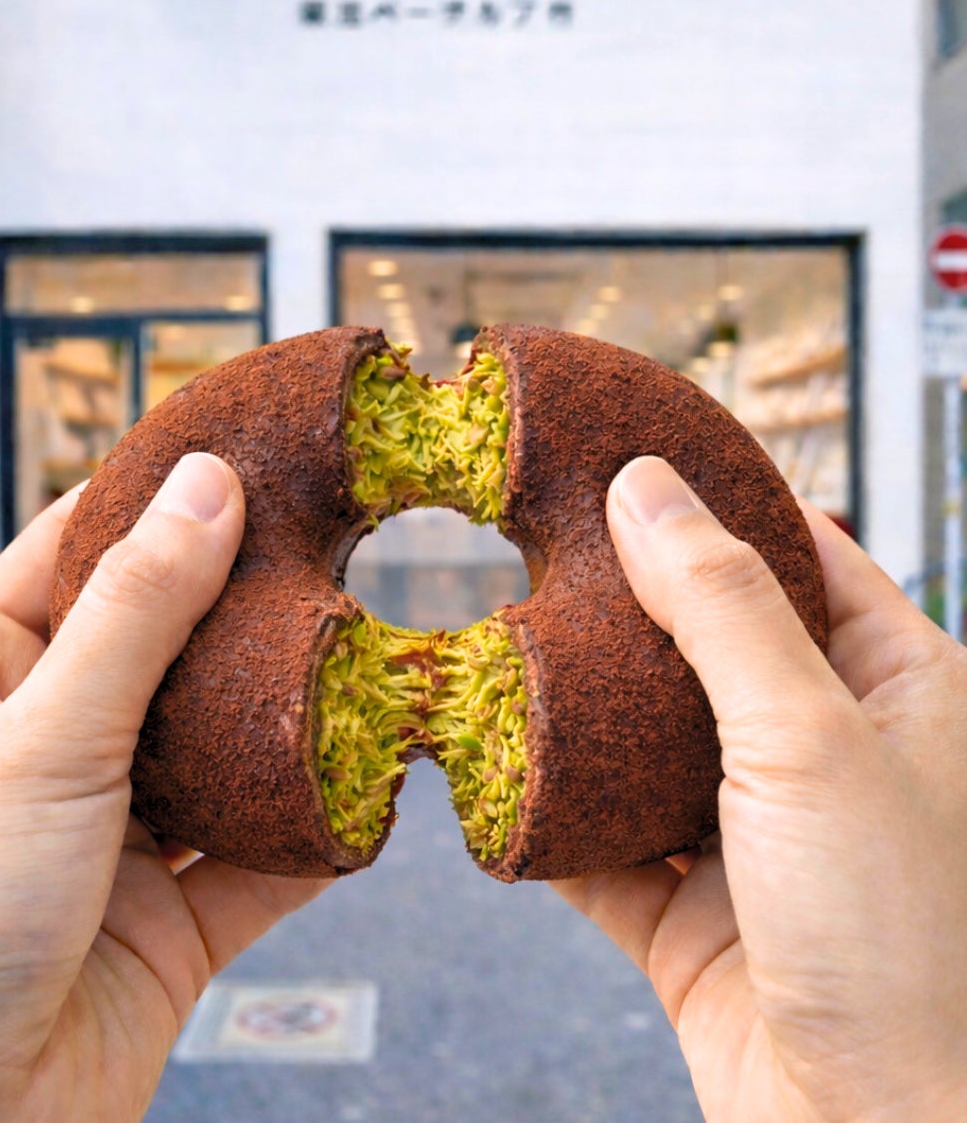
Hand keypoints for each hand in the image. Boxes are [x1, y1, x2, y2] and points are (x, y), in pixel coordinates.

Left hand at [0, 454, 328, 1121]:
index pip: (73, 554)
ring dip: (289, 722)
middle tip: (336, 544)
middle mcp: (47, 748)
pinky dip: (316, 831)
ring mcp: (112, 836)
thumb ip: (136, 613)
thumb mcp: (40, 741)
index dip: (156, 500)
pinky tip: (370, 790)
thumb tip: (208, 487)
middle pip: (166, 647)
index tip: (243, 451)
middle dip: (245, 610)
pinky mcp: (170, 920)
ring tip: (367, 658)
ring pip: (222, 752)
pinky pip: (261, 859)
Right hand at [553, 456, 966, 1122]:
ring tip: (502, 649)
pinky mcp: (690, 914)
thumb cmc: (907, 946)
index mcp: (896, 690)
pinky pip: (600, 845)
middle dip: (625, 604)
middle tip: (540, 544)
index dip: (721, 503)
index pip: (804, 555)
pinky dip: (548, 817)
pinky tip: (498, 776)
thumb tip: (646, 488)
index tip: (636, 459)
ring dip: (576, 713)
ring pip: (642, 744)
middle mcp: (824, 755)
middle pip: (707, 642)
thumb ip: (721, 606)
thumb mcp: (809, 738)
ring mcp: (752, 836)